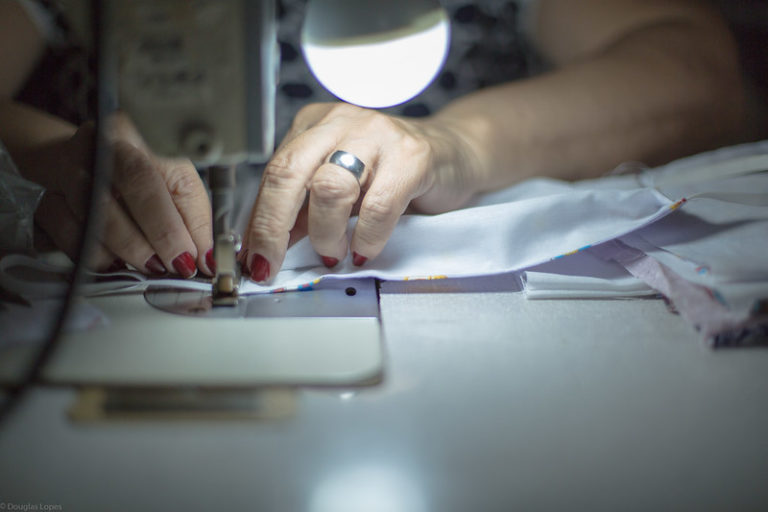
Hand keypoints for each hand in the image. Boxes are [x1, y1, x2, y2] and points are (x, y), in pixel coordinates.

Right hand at [27, 112, 212, 276]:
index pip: (166, 176)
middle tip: (175, 264)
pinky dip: (95, 254)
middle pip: (134, 186)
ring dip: (129, 250)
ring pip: (97, 215)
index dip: (182, 222)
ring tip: (150, 264)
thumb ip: (193, 217)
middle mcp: (101, 144)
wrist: (81, 158)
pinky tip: (114, 261)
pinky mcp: (47, 198)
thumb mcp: (174, 182)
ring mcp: (69, 170)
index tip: (197, 257)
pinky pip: (68, 234)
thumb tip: (207, 259)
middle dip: (161, 235)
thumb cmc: (138, 170)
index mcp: (140, 133)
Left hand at [242, 102, 478, 281]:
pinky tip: (364, 250)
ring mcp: (378, 134)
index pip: (273, 172)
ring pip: (329, 186)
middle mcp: (341, 122)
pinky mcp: (413, 155)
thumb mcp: (340, 189)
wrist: (454, 154)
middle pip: (289, 172)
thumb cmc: (392, 175)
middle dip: (273, 226)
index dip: (259, 220)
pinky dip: (366, 238)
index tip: (254, 258)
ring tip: (335, 252)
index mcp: (314, 126)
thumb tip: (266, 247)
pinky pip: (377, 205)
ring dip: (325, 233)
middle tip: (270, 264)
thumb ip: (304, 211)